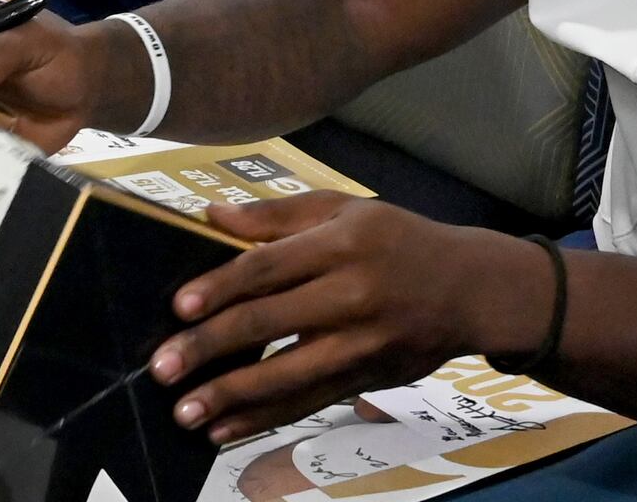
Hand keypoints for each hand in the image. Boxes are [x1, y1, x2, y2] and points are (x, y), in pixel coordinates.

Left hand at [148, 195, 553, 442]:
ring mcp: (363, 342)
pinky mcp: (368, 376)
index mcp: (342, 243)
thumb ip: (277, 215)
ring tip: (186, 412)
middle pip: (272, 322)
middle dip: (212, 348)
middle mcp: (353, 294)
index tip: (180, 307)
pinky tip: (227, 428)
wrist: (472, 288)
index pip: (269, 266)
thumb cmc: (398, 239)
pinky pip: (310, 401)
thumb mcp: (345, 209)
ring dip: (234, 397)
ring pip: (290, 374)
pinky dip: (266, 418)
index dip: (222, 286)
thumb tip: (213, 215)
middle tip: (164, 367)